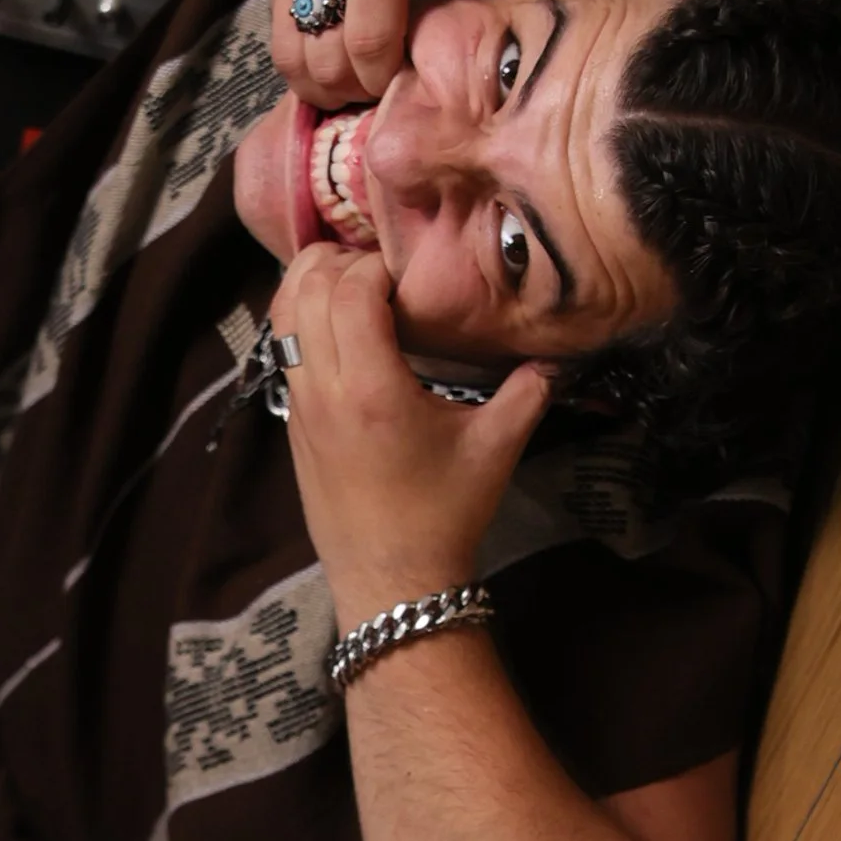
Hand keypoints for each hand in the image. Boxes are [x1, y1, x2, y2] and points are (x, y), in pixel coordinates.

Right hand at [257, 0, 522, 112]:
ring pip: (284, 52)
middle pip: (320, 65)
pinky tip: (329, 30)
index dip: (387, 79)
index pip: (370, 49)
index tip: (409, 80)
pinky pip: (274, 17)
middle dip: (350, 90)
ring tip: (346, 72)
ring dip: (314, 76)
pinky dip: (298, 39)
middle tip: (378, 89)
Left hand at [269, 244, 551, 626]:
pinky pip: (282, 346)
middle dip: (340, 261)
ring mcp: (299, 404)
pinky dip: (299, 317)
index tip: (410, 270)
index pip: (350, 290)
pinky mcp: (291, 420)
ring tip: (353, 279)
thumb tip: (558, 351)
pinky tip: (336, 320)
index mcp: (371, 388)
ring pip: (281, 314)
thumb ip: (529, 391)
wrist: (390, 579)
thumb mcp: (497, 448)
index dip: (376, 264)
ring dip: (309, 282)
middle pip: (304, 289)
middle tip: (382, 266)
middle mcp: (323, 389)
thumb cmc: (444, 514)